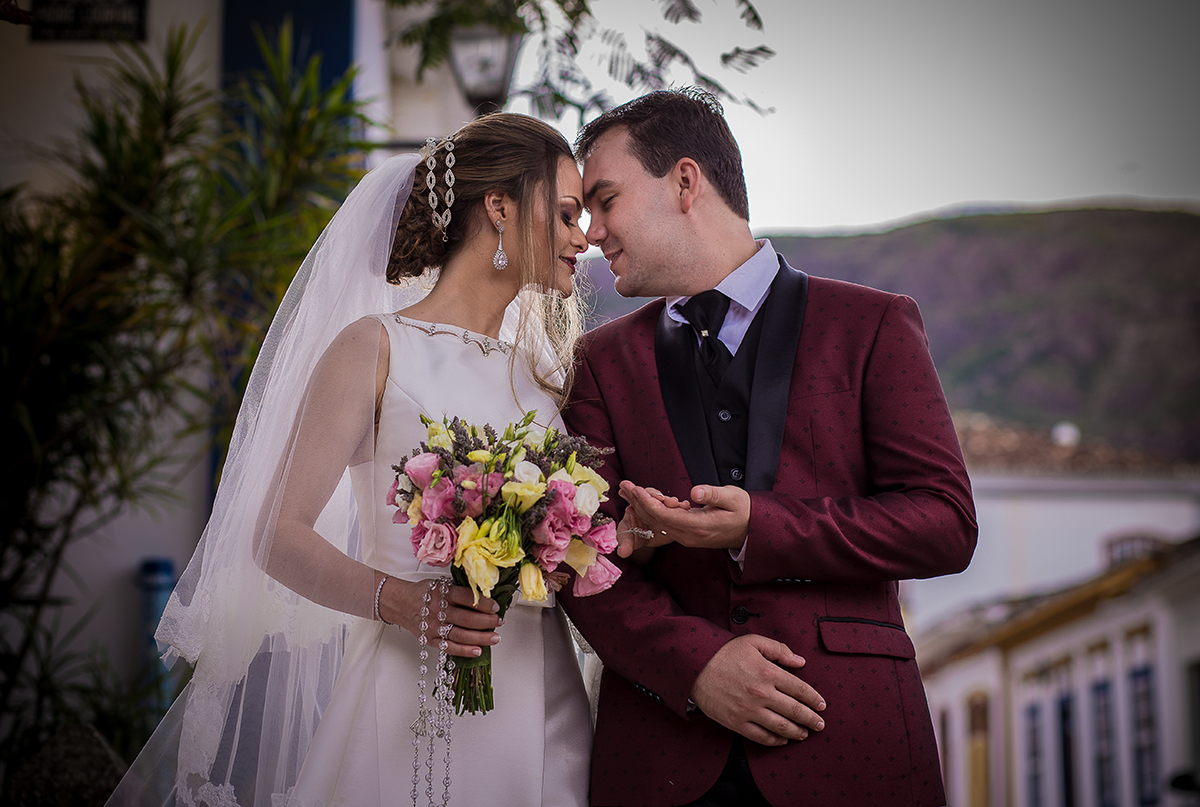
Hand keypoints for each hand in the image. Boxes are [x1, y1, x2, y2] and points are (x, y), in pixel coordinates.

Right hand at [379, 577, 501, 657]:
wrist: (400, 603)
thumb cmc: (423, 592)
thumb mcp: (440, 583)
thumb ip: (459, 588)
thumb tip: (484, 595)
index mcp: (442, 592)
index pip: (467, 598)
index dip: (484, 603)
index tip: (496, 607)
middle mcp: (437, 610)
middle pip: (467, 618)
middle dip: (487, 621)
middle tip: (499, 622)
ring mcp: (433, 627)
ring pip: (461, 634)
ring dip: (480, 638)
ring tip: (495, 638)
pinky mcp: (429, 640)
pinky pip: (449, 647)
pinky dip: (464, 650)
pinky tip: (478, 651)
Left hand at [615, 481, 749, 555]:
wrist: (752, 530)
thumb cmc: (744, 511)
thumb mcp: (733, 497)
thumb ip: (714, 494)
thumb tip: (696, 492)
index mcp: (698, 527)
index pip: (665, 516)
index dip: (648, 503)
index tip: (635, 489)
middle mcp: (689, 536)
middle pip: (656, 521)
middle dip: (638, 503)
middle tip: (624, 486)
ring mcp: (687, 538)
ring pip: (657, 524)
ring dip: (641, 508)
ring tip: (627, 492)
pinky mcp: (687, 535)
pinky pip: (664, 525)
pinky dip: (651, 513)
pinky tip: (642, 503)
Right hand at [691, 634, 825, 745]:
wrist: (695, 667)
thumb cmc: (724, 653)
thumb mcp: (753, 642)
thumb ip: (779, 650)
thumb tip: (800, 662)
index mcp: (768, 672)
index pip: (800, 689)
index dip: (814, 699)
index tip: (822, 705)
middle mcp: (762, 693)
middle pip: (795, 711)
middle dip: (811, 719)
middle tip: (820, 724)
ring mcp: (749, 710)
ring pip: (781, 726)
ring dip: (797, 732)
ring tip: (805, 733)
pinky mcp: (737, 722)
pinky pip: (761, 736)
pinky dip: (775, 741)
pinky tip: (783, 740)